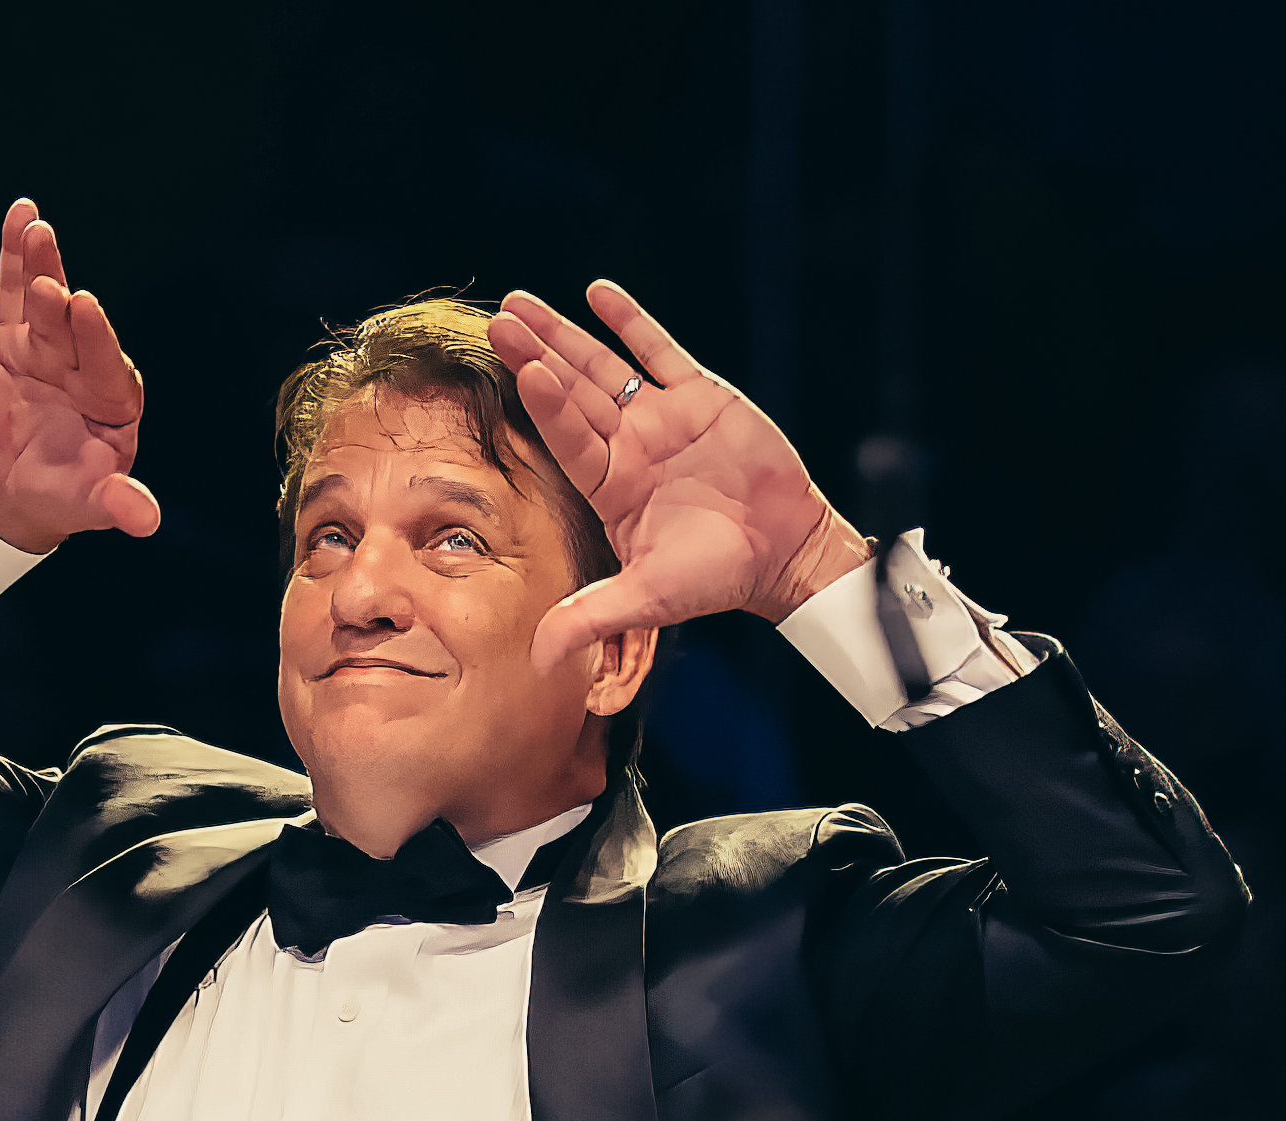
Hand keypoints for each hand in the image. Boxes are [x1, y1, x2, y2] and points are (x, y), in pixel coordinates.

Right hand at [0, 200, 155, 556]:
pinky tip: (22, 215)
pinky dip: (17, 256)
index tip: (86, 309)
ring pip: (46, 303)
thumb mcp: (89, 504)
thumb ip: (117, 504)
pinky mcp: (13, 337)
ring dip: (41, 266)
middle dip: (63, 308)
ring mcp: (50, 348)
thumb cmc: (61, 495)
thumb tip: (148, 521)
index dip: (96, 340)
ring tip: (35, 231)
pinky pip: (15, 292)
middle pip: (76, 331)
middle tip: (54, 287)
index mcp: (115, 402)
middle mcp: (86, 367)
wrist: (13, 492)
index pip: (107, 367)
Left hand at [490, 281, 862, 679]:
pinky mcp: (700, 396)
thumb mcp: (649, 599)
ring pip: (605, 366)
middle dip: (538, 356)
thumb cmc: (717, 577)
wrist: (784, 551)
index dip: (547, 406)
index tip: (522, 372)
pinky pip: (658, 350)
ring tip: (526, 303)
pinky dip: (631, 322)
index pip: (568, 438)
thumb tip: (535, 661)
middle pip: (573, 393)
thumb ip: (591, 618)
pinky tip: (597, 294)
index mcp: (609, 486)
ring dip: (567, 334)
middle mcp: (626, 447)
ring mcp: (660, 418)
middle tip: (501, 321)